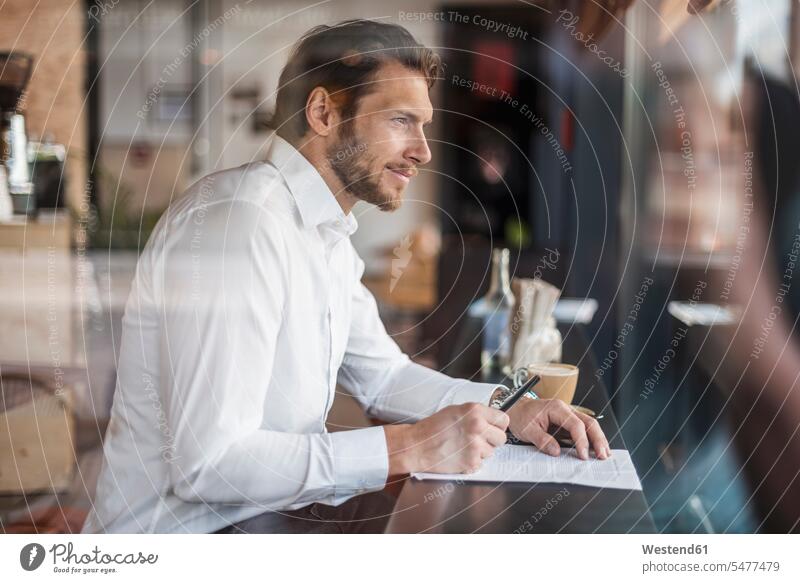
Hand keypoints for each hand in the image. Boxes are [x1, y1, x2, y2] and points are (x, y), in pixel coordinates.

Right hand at [385, 403, 508, 475]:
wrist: (416, 446)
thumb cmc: (432, 428)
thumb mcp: (455, 411)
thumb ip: (475, 414)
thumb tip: (491, 419)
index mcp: (474, 410)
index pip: (504, 419)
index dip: (498, 426)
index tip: (493, 429)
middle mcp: (477, 426)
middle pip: (502, 438)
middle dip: (492, 441)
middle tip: (478, 440)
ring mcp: (475, 445)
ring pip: (491, 452)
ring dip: (480, 452)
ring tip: (463, 447)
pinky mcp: (471, 461)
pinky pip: (481, 463)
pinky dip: (471, 462)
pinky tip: (459, 456)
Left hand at [506, 398, 610, 460]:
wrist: (515, 409)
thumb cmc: (520, 416)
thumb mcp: (527, 430)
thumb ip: (542, 440)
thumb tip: (557, 452)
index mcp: (556, 408)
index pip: (575, 424)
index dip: (581, 440)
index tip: (583, 455)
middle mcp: (565, 409)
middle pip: (589, 422)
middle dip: (598, 439)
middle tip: (603, 455)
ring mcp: (568, 415)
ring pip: (589, 425)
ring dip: (598, 440)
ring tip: (605, 455)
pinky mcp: (567, 423)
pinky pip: (583, 430)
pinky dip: (591, 439)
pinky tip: (596, 450)